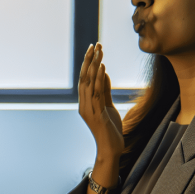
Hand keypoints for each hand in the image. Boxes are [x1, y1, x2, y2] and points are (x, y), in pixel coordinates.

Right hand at [78, 43, 123, 160]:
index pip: (85, 79)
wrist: (111, 149)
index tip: (93, 49)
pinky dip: (100, 78)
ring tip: (99, 51)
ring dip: (94, 65)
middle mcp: (83, 104)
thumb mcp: (109, 106)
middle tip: (94, 44)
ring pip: (89, 83)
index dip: (88, 63)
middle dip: (89, 60)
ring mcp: (88, 109)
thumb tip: (104, 73)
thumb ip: (105, 91)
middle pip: (84, 77)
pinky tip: (103, 67)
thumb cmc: (111, 129)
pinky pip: (97, 93)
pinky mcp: (96, 113)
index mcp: (85, 102)